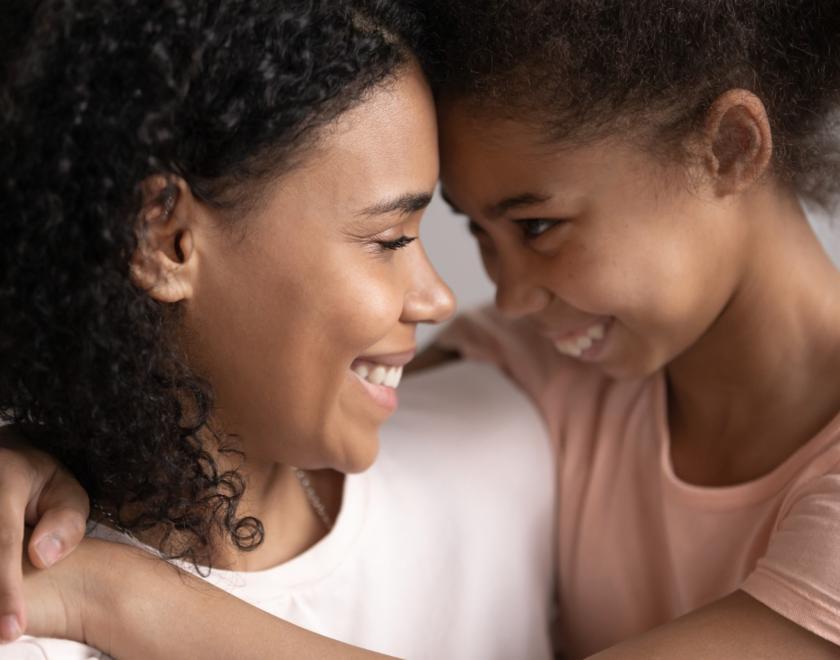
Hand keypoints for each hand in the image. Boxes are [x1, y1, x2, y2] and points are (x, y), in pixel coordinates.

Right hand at [0, 427, 89, 641]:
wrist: (3, 461)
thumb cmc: (42, 485)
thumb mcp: (67, 493)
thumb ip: (65, 522)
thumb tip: (41, 559)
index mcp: (6, 478)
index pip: (3, 543)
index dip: (6, 590)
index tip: (13, 630)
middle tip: (5, 632)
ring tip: (3, 621)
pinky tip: (0, 603)